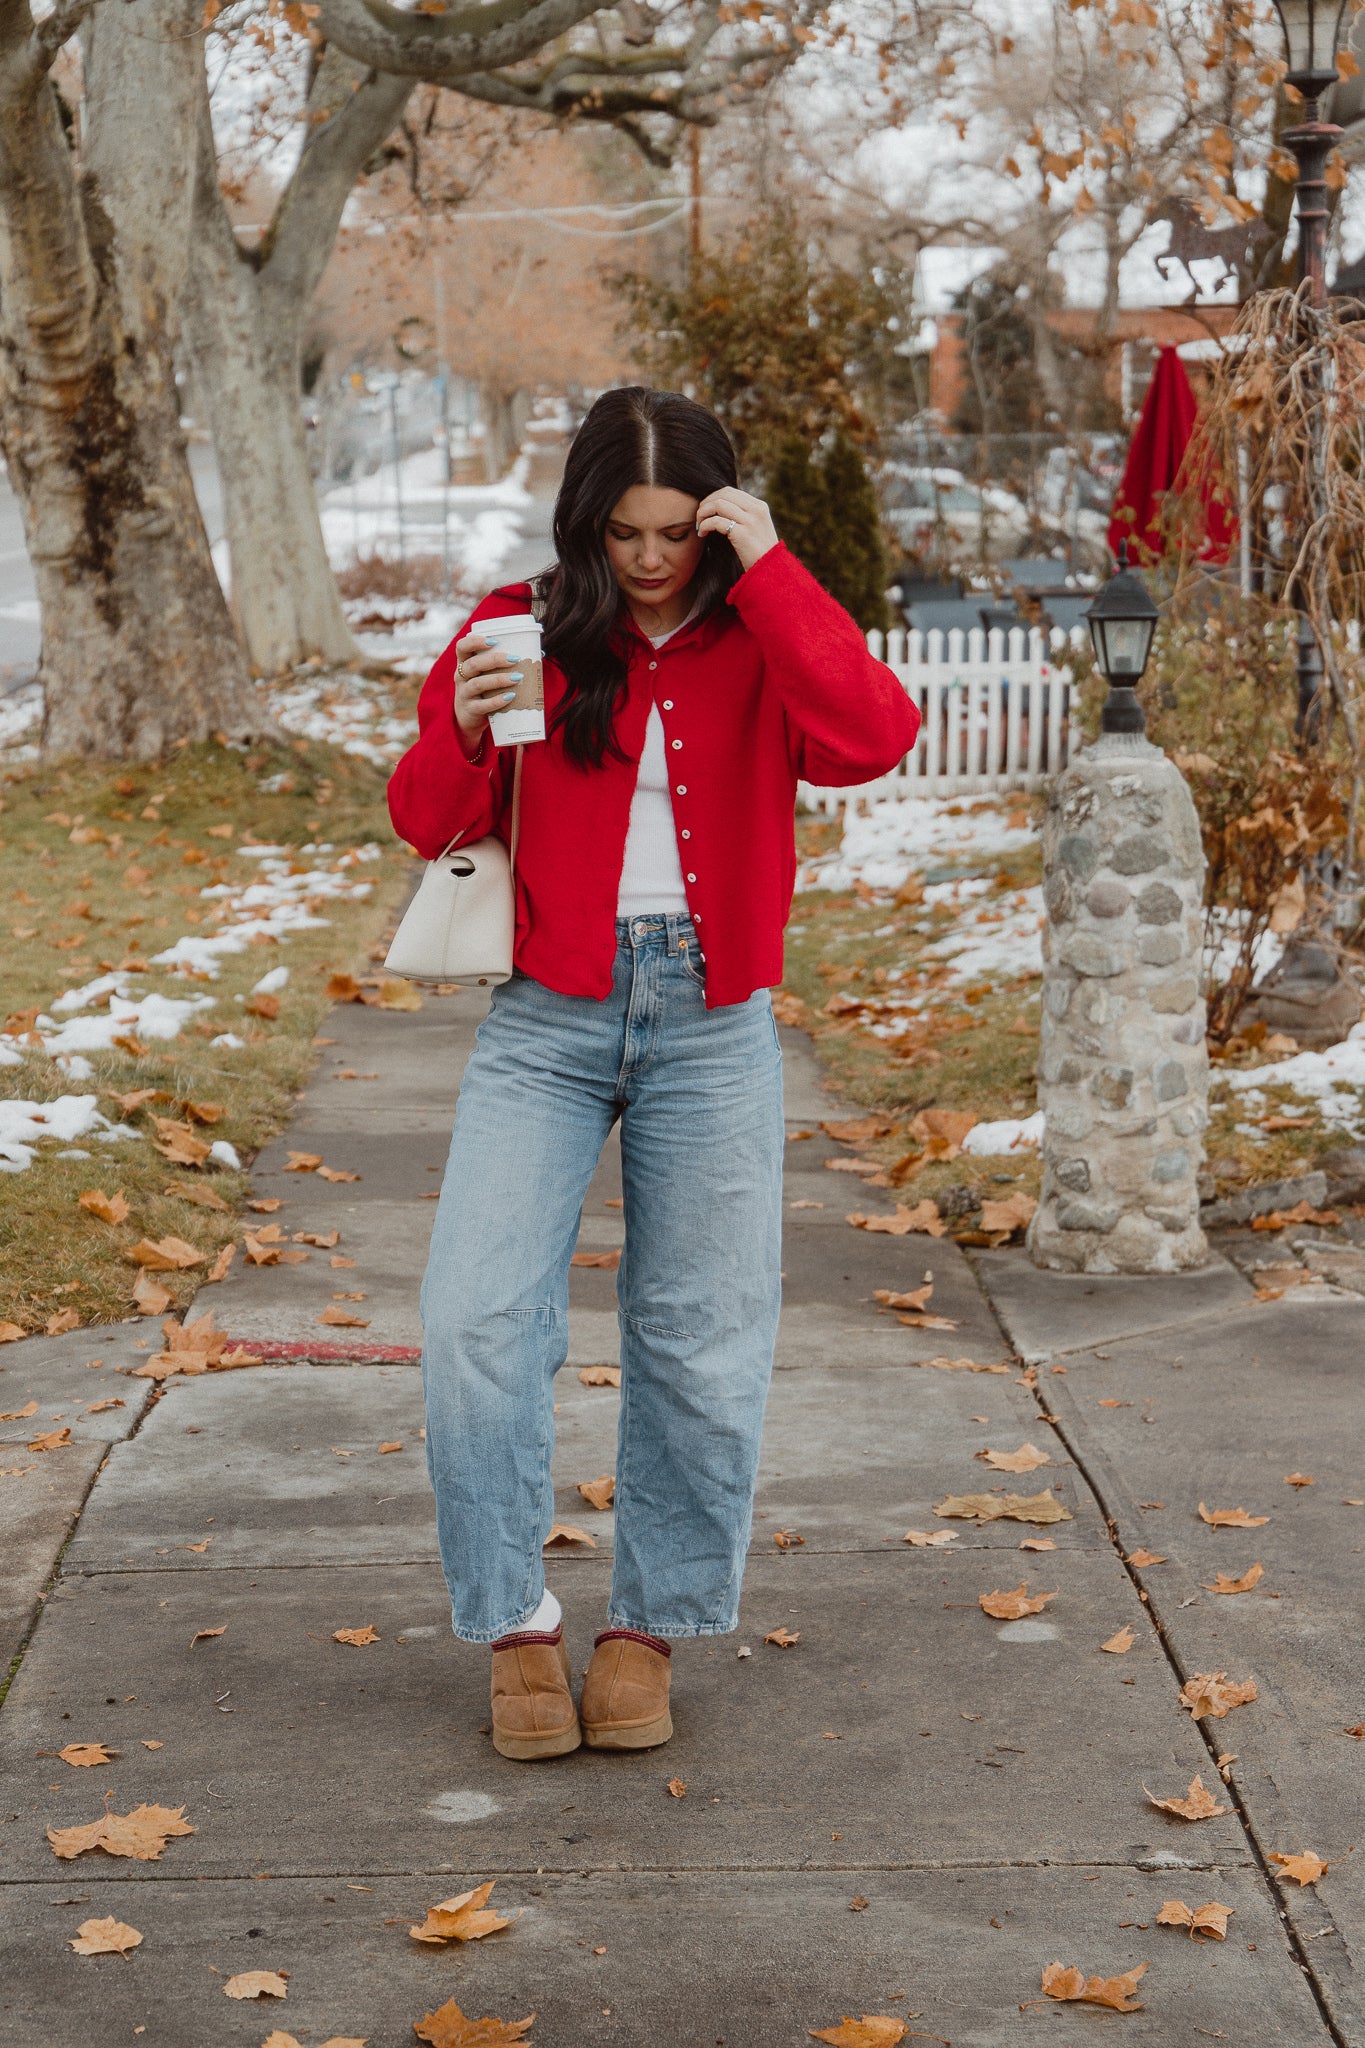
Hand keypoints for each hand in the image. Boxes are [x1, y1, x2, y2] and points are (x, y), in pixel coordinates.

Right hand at [453, 632, 520, 747]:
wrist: (469, 719)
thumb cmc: (484, 690)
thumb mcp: (487, 675)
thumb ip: (505, 664)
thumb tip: (539, 654)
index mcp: (465, 663)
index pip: (462, 647)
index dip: (475, 641)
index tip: (494, 641)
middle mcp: (461, 677)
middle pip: (472, 665)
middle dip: (494, 660)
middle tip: (515, 659)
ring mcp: (464, 694)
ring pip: (477, 684)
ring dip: (498, 679)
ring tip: (518, 677)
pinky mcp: (471, 710)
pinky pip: (482, 705)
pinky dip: (497, 701)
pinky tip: (510, 697)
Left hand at [695, 487, 778, 571]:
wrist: (771, 571)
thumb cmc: (760, 554)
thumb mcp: (756, 529)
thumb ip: (744, 517)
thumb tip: (720, 510)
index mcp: (760, 507)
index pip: (730, 492)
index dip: (713, 498)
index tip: (706, 510)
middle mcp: (756, 510)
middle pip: (724, 494)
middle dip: (706, 503)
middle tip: (699, 516)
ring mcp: (750, 521)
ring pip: (718, 504)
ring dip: (703, 513)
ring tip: (699, 525)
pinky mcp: (742, 534)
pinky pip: (716, 521)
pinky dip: (705, 525)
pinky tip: (702, 534)